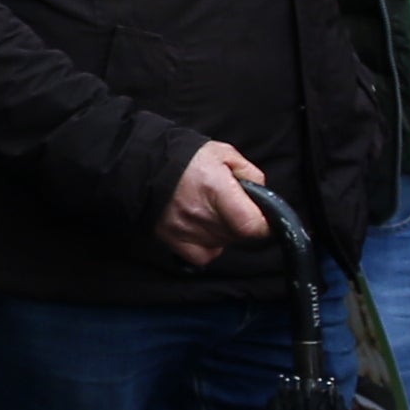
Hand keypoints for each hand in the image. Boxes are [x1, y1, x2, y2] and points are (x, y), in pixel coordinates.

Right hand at [153, 140, 274, 268]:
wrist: (144, 165)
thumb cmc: (185, 157)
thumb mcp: (222, 153)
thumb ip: (248, 172)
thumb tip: (260, 192)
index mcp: (217, 189)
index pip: (252, 225)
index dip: (264, 224)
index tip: (263, 217)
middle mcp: (202, 214)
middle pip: (239, 235)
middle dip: (242, 222)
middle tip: (230, 205)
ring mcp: (187, 229)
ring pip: (223, 244)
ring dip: (225, 232)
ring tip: (212, 212)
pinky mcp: (174, 240)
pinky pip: (204, 256)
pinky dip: (209, 247)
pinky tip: (205, 231)